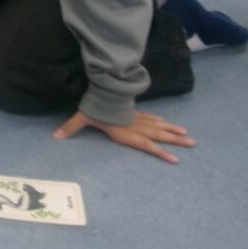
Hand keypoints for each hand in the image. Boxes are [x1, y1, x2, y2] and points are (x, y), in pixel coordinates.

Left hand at [52, 109, 194, 163]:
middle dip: (175, 139)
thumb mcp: (82, 117)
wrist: (102, 89)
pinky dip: (160, 120)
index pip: (146, 144)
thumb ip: (70, 127)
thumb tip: (55, 136)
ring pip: (159, 125)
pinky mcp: (135, 111)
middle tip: (192, 142)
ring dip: (172, 130)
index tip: (176, 159)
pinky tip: (167, 122)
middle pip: (159, 134)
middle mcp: (135, 126)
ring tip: (187, 134)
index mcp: (126, 132)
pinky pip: (151, 117)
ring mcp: (137, 117)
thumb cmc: (94, 107)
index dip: (160, 152)